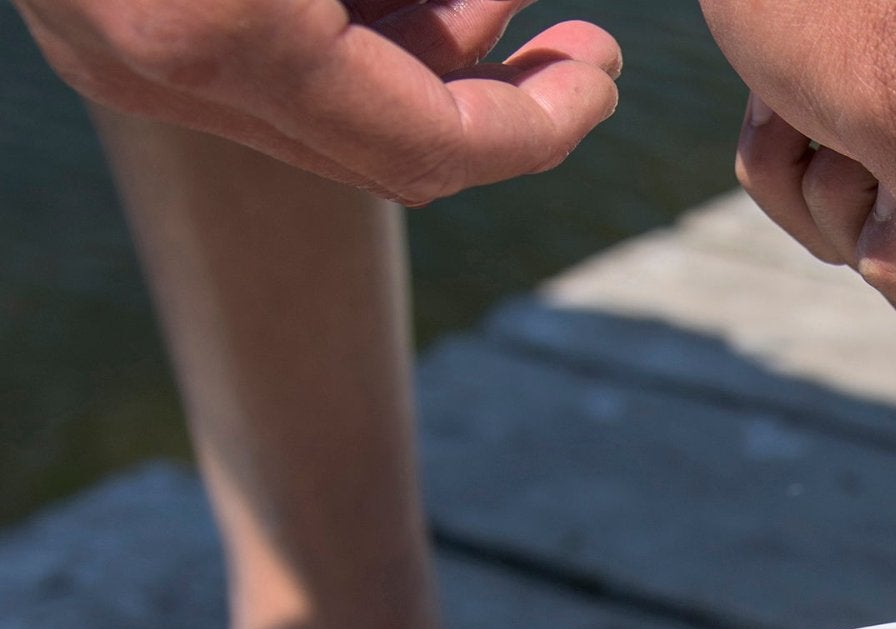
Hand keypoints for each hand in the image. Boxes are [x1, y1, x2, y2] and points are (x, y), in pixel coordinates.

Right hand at [15, 0, 620, 202]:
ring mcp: (111, 47)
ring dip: (413, 40)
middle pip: (376, 132)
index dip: (539, 124)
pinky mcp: (88, 10)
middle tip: (564, 28)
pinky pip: (249, 54)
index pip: (431, 146)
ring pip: (314, 94)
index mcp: (228, 35)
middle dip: (484, 78)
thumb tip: (501, 1)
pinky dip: (331, 16)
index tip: (606, 74)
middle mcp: (162, 68)